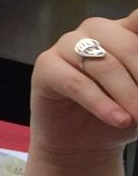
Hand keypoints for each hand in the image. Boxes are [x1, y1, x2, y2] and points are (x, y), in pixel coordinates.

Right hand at [31, 11, 137, 161]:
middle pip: (128, 46)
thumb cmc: (120, 115)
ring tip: (137, 119)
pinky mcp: (46, 65)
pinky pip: (75, 82)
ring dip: (127, 95)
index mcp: (124, 30)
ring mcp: (67, 44)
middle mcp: (96, 30)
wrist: (83, 144)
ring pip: (103, 64)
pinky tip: (117, 119)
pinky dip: (100, 103)